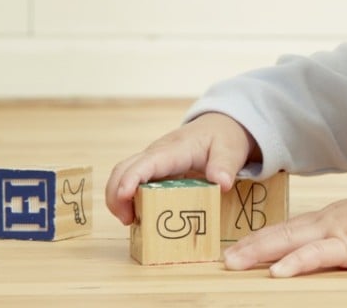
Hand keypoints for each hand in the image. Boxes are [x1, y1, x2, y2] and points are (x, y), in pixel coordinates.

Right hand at [105, 112, 256, 224]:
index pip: (146, 162)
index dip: (131, 178)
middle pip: (124, 169)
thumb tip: (223, 184)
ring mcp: (153, 161)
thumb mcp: (230, 150)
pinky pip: (133, 181)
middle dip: (116, 194)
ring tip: (131, 221)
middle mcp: (157, 154)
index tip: (123, 196)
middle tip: (127, 220)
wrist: (220, 126)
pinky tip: (138, 215)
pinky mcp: (153, 169)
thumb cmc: (223, 137)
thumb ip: (225, 166)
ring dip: (119, 198)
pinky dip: (128, 198)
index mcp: (175, 149)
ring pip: (123, 174)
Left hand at [223, 192, 346, 276]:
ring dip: (260, 252)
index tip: (241, 247)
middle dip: (251, 245)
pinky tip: (277, 271)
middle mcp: (329, 221)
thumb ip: (345, 239)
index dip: (264, 238)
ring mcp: (338, 231)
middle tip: (225, 258)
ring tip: (235, 262)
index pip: (290, 228)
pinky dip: (296, 262)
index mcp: (332, 218)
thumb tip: (333, 252)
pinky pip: (318, 255)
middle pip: (282, 232)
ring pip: (290, 241)